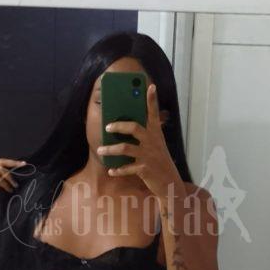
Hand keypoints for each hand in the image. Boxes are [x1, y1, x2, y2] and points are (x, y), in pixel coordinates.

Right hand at [0, 158, 26, 209]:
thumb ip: (0, 180)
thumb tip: (13, 180)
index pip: (1, 161)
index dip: (12, 162)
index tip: (22, 163)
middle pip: (1, 162)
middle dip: (13, 164)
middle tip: (22, 166)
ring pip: (0, 170)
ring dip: (10, 178)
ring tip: (15, 185)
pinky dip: (5, 184)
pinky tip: (8, 189)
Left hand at [96, 83, 182, 198]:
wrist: (169, 183)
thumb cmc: (159, 161)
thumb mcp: (155, 145)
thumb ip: (145, 134)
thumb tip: (125, 126)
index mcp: (155, 133)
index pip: (153, 113)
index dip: (152, 100)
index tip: (150, 86)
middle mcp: (152, 141)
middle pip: (134, 127)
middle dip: (118, 125)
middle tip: (107, 127)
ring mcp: (148, 155)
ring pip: (125, 148)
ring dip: (110, 150)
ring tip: (100, 150)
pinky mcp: (144, 169)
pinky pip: (126, 168)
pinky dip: (117, 170)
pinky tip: (111, 170)